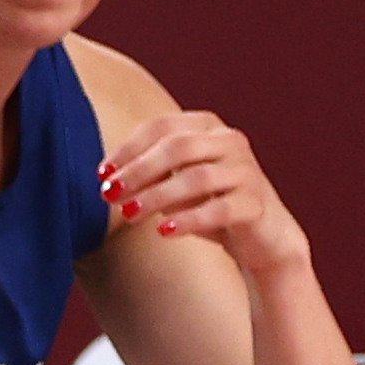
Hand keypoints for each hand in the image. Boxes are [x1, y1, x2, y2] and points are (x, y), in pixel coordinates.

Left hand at [96, 108, 305, 273]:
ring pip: (197, 178)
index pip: (162, 127)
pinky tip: (164, 231)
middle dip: (138, 171)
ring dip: (156, 197)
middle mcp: (230, 141)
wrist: (262, 237)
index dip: (128, 149)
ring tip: (128, 215)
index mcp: (208, 126)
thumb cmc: (210, 204)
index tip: (102, 174)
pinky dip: (189, 220)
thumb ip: (148, 173)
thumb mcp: (175, 182)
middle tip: (109, 194)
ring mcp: (246, 171)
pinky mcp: (256, 204)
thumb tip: (107, 177)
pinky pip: (220, 209)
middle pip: (178, 147)